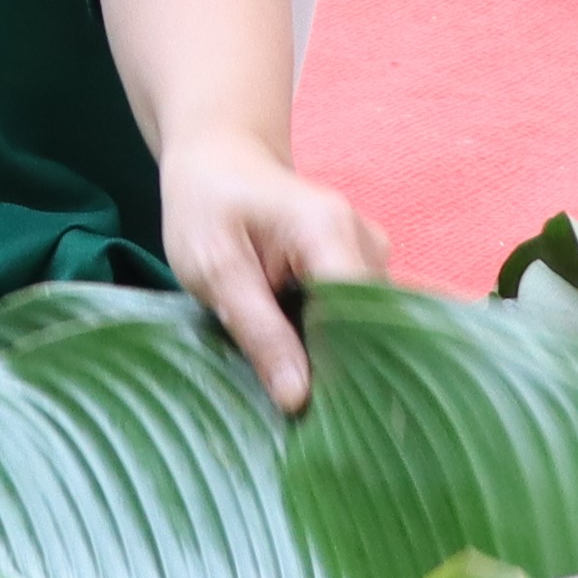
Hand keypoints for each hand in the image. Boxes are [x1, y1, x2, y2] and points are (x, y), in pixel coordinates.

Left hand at [158, 133, 388, 412]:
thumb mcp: (214, 268)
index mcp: (329, 232)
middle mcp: (366, 241)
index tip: (317, 417)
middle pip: (370, 327)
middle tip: (302, 417)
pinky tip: (306, 364)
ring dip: (336, 359)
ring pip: (366, 328)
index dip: (344, 371)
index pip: (359, 318)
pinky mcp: (362, 268)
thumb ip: (258, 331)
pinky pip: (358, 318)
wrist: (220, 160)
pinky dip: (333, 343)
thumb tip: (298, 399)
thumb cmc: (206, 207)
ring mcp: (371, 254)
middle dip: (341, 372)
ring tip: (301, 394)